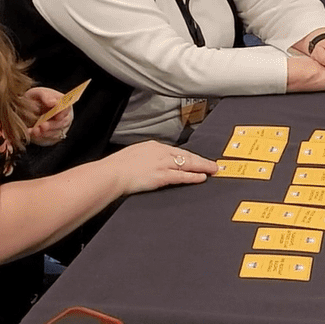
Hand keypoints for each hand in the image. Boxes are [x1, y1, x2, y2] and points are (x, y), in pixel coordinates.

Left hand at [25, 86, 74, 146]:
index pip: (67, 108)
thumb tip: (53, 103)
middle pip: (62, 122)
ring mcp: (58, 127)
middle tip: (43, 126)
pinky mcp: (51, 135)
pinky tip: (31, 133)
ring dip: (46, 133)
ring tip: (35, 130)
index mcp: (63, 103)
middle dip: (52, 125)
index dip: (63, 113)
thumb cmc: (36, 99)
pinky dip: (39, 137)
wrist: (28, 110)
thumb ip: (46, 96)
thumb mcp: (39, 93)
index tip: (57, 116)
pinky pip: (48, 138)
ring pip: (56, 132)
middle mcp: (63, 116)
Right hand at [103, 141, 217, 195]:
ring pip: (187, 164)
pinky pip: (181, 176)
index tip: (197, 159)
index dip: (189, 156)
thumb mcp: (133, 155)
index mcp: (153, 146)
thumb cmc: (117, 167)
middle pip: (186, 155)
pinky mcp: (161, 176)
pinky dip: (193, 177)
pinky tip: (202, 177)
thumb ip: (144, 158)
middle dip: (201, 160)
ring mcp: (161, 164)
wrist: (111, 173)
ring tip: (212, 170)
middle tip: (213, 164)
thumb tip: (148, 163)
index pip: (176, 151)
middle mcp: (160, 152)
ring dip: (202, 167)